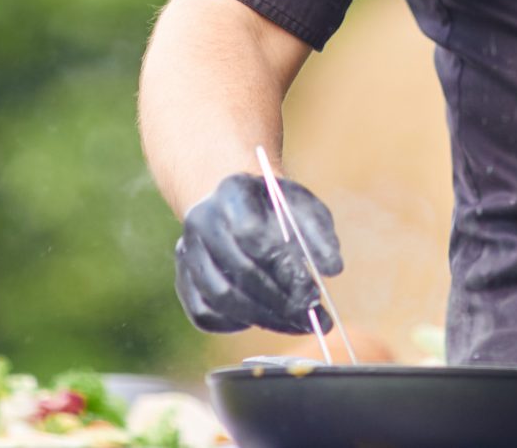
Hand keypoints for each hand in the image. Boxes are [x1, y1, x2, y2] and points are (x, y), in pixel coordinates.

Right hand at [173, 172, 343, 334]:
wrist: (237, 206)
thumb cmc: (276, 207)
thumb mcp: (303, 207)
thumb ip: (320, 234)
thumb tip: (333, 268)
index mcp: (232, 192)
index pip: (252, 234)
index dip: (283, 267)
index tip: (314, 290)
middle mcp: (201, 221)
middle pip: (238, 271)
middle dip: (280, 301)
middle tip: (313, 319)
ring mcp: (187, 252)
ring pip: (221, 297)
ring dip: (264, 318)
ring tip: (297, 324)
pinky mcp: (183, 280)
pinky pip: (205, 314)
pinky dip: (236, 323)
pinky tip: (265, 318)